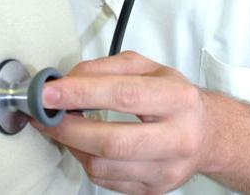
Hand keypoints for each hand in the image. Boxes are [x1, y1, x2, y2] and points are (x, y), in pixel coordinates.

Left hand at [32, 51, 210, 193]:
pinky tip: (81, 142)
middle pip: (110, 141)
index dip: (80, 94)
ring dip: (71, 144)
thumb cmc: (172, 95)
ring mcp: (166, 170)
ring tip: (60, 125)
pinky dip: (84, 159)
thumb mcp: (145, 67)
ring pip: (103, 166)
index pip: (122, 95)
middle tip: (43, 113)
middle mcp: (177, 137)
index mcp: (176, 98)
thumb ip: (105, 68)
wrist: (206, 132)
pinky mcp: (154, 190)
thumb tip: (67, 80)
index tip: (48, 92)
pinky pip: (106, 181)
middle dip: (66, 127)